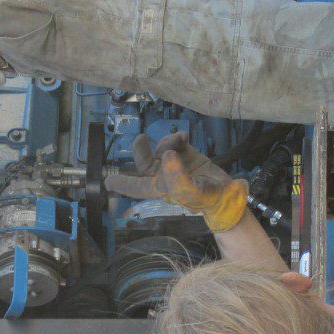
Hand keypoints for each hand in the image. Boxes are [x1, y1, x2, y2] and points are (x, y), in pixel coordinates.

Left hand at [105, 133, 246, 231]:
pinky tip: (184, 137)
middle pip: (143, 163)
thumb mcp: (192, 192)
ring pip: (161, 147)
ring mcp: (172, 162)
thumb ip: (178, 176)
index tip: (107, 181)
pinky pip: (174, 140)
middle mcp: (162, 175)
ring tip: (180, 141)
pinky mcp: (184, 151)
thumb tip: (166, 154)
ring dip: (168, 141)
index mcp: (159, 188)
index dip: (121, 184)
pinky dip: (177, 137)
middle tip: (140, 139)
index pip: (135, 187)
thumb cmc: (206, 197)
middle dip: (140, 150)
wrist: (226, 190)